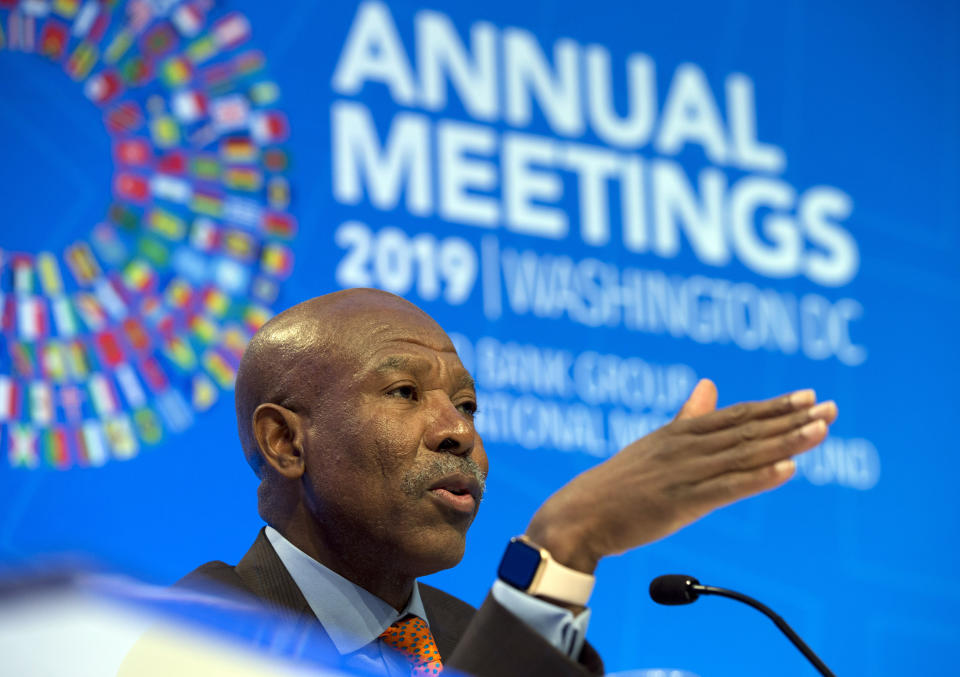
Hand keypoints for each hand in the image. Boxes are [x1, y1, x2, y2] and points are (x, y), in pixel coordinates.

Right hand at [525, 379, 836, 573]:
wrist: (581, 513)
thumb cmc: (618, 483)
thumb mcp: (655, 443)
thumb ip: (687, 417)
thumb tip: (709, 385)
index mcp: (680, 433)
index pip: (736, 416)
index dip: (774, 407)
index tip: (809, 396)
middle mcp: (686, 447)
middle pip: (747, 430)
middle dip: (792, 420)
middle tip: (830, 408)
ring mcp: (685, 473)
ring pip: (744, 455)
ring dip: (785, 442)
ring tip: (821, 430)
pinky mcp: (681, 502)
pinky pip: (727, 488)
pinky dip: (759, 478)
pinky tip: (788, 469)